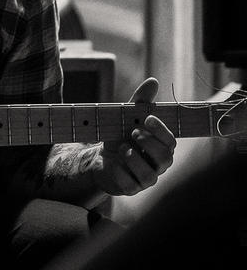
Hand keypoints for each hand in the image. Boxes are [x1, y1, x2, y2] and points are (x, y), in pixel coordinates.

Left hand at [93, 77, 176, 195]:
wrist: (98, 158)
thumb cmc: (119, 137)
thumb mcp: (126, 117)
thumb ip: (140, 102)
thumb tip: (153, 81)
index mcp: (161, 147)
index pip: (171, 141)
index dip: (161, 130)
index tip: (148, 119)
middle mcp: (157, 165)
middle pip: (165, 158)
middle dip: (149, 143)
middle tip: (133, 133)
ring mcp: (145, 178)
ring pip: (149, 174)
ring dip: (135, 158)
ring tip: (123, 148)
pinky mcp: (130, 188)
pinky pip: (130, 184)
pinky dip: (122, 172)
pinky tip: (115, 164)